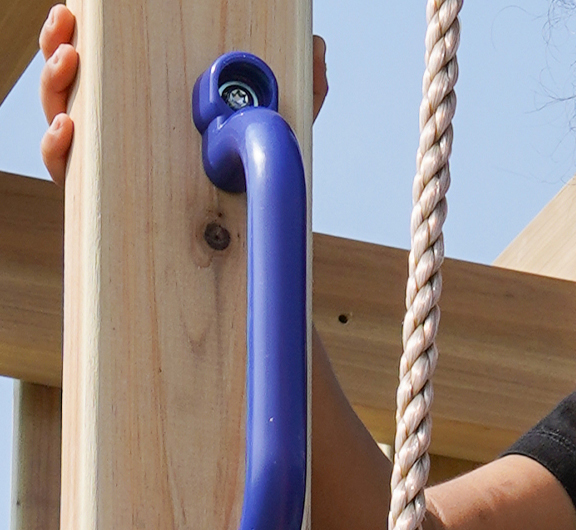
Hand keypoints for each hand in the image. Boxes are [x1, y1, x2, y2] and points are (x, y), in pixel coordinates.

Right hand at [42, 13, 325, 182]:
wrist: (248, 259)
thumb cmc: (254, 184)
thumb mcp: (278, 133)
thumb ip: (300, 93)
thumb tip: (319, 49)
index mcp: (149, 100)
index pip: (108, 54)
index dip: (88, 28)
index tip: (84, 7)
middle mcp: (120, 126)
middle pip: (74, 75)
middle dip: (62, 42)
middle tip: (69, 24)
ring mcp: (106, 162)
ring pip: (61, 112)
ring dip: (56, 82)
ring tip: (69, 60)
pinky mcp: (100, 201)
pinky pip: (67, 171)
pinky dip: (58, 146)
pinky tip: (69, 128)